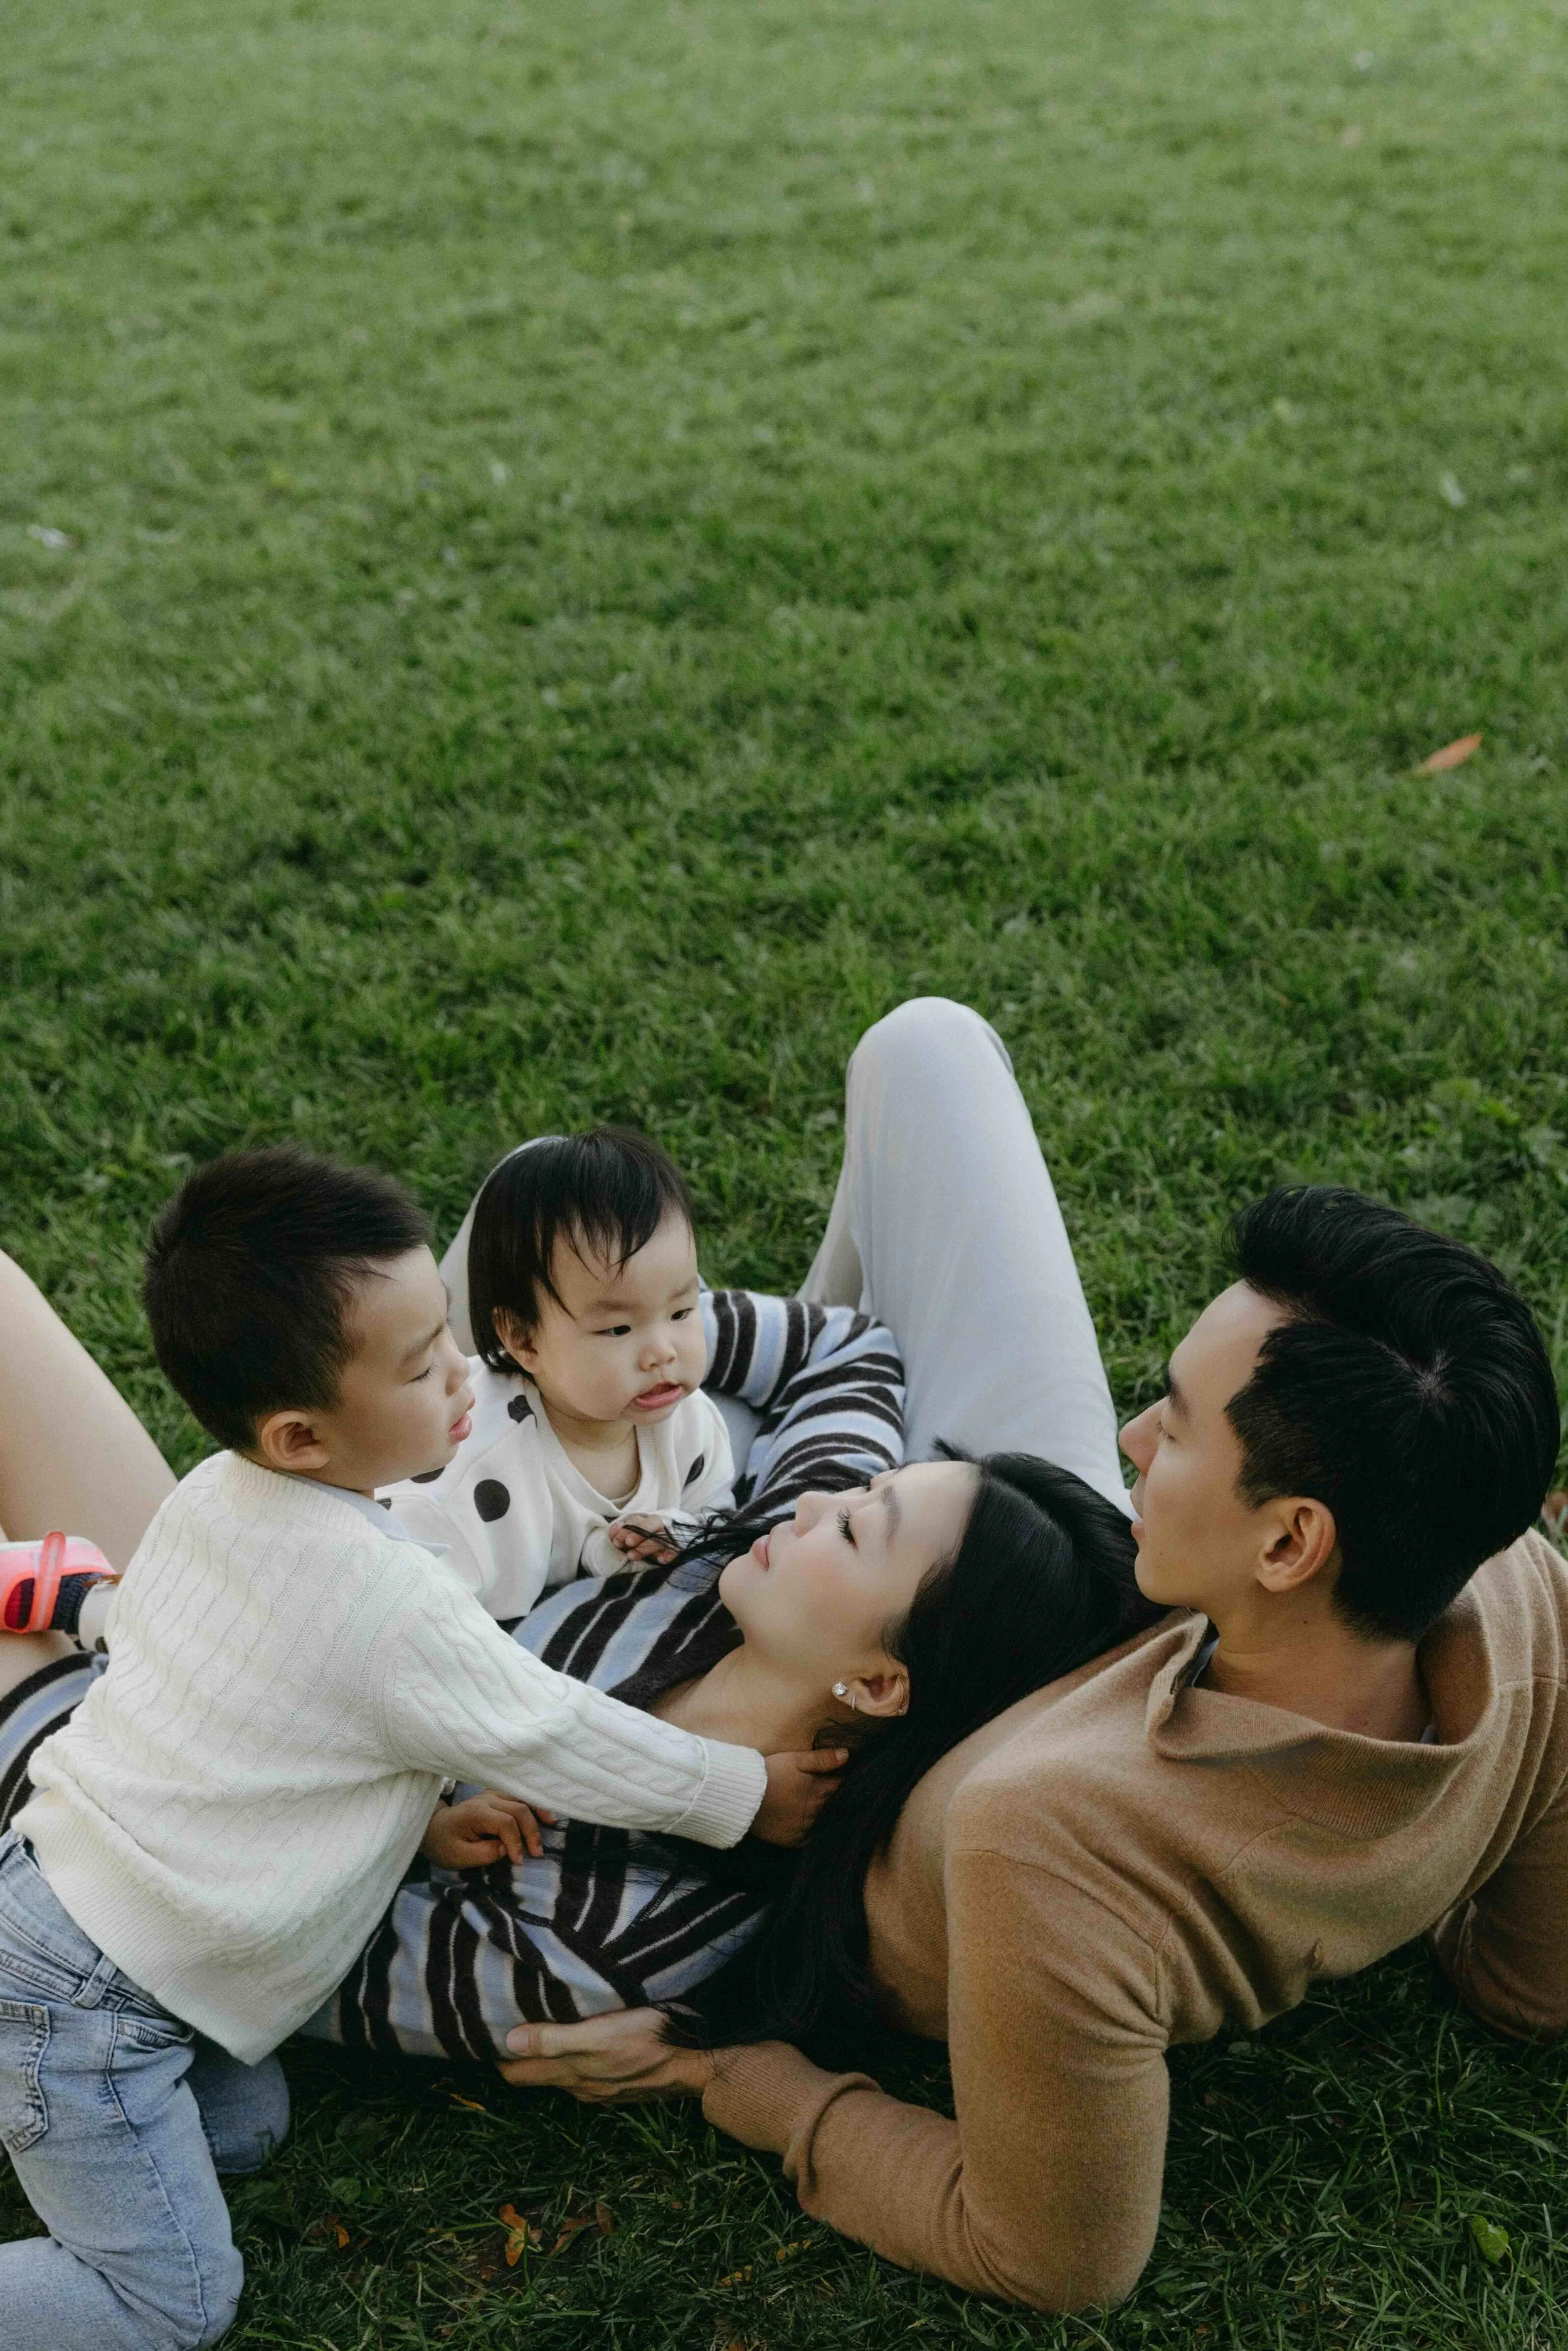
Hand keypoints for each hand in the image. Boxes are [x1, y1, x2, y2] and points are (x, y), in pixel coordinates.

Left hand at [421, 1790, 552, 1868]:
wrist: (432, 1829)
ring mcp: (491, 1795)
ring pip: (520, 1798)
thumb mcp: (458, 1857)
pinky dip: (531, 1804)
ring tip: (550, 1825)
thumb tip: (506, 1849)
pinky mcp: (494, 1796)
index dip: (516, 1842)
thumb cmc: (444, 1844)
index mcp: (476, 1813)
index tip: (518, 1862)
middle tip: (536, 1853)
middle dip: (531, 1831)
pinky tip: (542, 1813)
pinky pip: (517, 1796)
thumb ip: (483, 1854)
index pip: (506, 1823)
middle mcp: (485, 1799)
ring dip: (536, 1812)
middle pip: (518, 1808)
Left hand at [498, 2006, 712, 2101]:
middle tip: (503, 2029)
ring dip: (546, 2059)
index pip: (518, 2074)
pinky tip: (582, 2045)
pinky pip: (586, 2074)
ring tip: (537, 2032)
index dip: (498, 2059)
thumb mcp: (597, 2035)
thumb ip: (553, 2040)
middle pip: (537, 2076)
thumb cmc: (646, 2041)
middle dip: (518, 2058)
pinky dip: (573, 2061)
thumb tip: (508, 2043)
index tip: (482, 2037)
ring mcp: (602, 2089)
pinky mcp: (621, 2083)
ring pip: (562, 2075)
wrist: (693, 2064)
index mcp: (570, 2074)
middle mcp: (580, 2086)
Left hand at [607, 1512, 678, 1564]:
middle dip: (638, 1532)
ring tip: (631, 1556)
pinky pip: (677, 1549)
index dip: (625, 1528)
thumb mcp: (639, 1532)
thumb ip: (625, 1531)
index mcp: (649, 1520)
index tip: (615, 1539)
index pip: (637, 1519)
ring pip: (661, 1538)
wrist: (683, 1537)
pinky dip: (670, 1554)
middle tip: (627, 1542)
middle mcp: (662, 1525)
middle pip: (652, 1523)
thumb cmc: (653, 1537)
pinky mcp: (680, 1547)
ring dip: (646, 1546)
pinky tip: (661, 1560)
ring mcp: (672, 1536)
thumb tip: (612, 1532)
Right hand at [751, 1746, 848, 1845]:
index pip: (842, 1787)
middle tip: (839, 1795)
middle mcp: (817, 1812)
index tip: (846, 1778)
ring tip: (825, 1809)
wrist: (743, 1796)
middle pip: (836, 1806)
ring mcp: (806, 1828)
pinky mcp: (794, 1840)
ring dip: (828, 1817)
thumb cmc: (770, 1773)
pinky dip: (815, 1833)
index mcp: (820, 1790)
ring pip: (826, 1823)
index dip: (845, 1782)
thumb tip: (847, 1755)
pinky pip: (812, 1839)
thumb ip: (822, 1759)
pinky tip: (813, 1826)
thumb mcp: (796, 1759)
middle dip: (840, 1800)